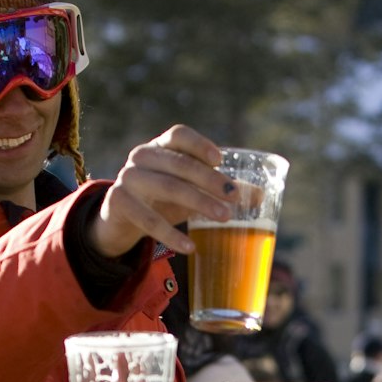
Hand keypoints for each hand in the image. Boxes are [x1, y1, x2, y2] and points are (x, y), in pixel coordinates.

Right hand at [88, 125, 232, 258]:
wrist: (120, 219)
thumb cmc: (161, 198)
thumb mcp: (189, 190)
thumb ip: (219, 190)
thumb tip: (261, 196)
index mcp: (161, 147)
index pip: (179, 135)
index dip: (199, 145)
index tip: (221, 160)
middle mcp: (142, 156)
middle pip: (179, 163)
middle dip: (210, 180)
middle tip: (235, 197)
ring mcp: (128, 178)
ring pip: (167, 187)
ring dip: (199, 202)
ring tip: (225, 218)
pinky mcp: (119, 203)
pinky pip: (148, 220)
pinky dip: (171, 234)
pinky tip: (190, 247)